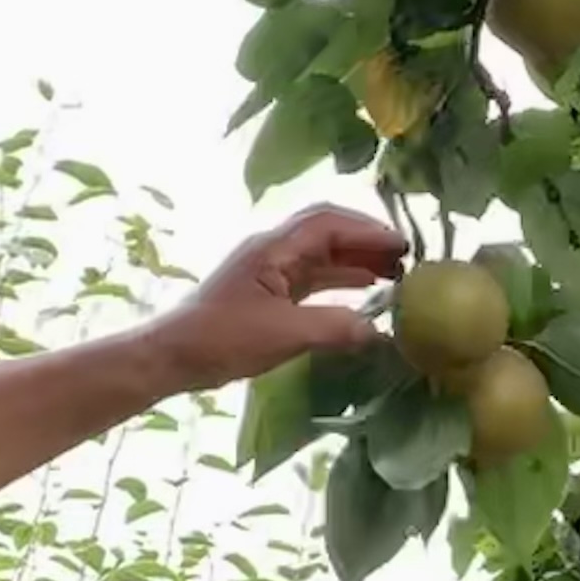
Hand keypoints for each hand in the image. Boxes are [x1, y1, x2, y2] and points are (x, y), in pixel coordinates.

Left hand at [155, 206, 411, 389]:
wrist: (173, 356)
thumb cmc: (222, 339)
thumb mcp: (283, 335)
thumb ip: (334, 329)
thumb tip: (378, 331)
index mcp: (273, 248)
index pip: (328, 224)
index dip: (368, 231)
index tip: (403, 246)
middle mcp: (273, 251)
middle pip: (328, 230)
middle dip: (367, 239)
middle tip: (406, 257)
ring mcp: (269, 271)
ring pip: (322, 254)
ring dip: (357, 259)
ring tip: (395, 274)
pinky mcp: (268, 293)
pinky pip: (313, 277)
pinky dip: (341, 280)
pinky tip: (364, 291)